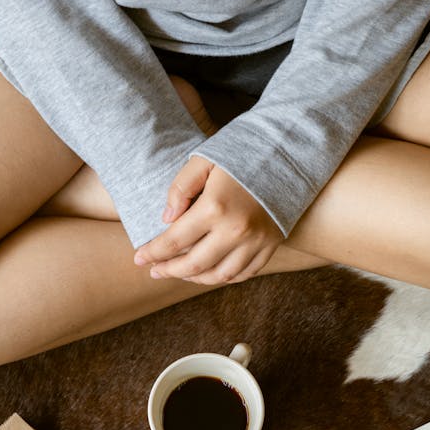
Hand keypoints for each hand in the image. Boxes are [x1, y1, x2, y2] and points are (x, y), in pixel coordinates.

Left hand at [134, 156, 282, 284]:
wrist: (290, 151)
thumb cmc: (243, 151)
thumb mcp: (204, 159)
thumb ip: (181, 188)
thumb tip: (166, 220)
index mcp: (215, 208)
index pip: (174, 241)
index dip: (153, 252)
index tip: (138, 258)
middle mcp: (235, 231)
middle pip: (194, 265)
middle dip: (169, 270)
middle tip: (154, 271)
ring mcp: (256, 242)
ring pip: (219, 275)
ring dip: (195, 278)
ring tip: (180, 272)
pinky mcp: (270, 246)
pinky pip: (243, 274)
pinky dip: (222, 277)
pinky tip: (209, 272)